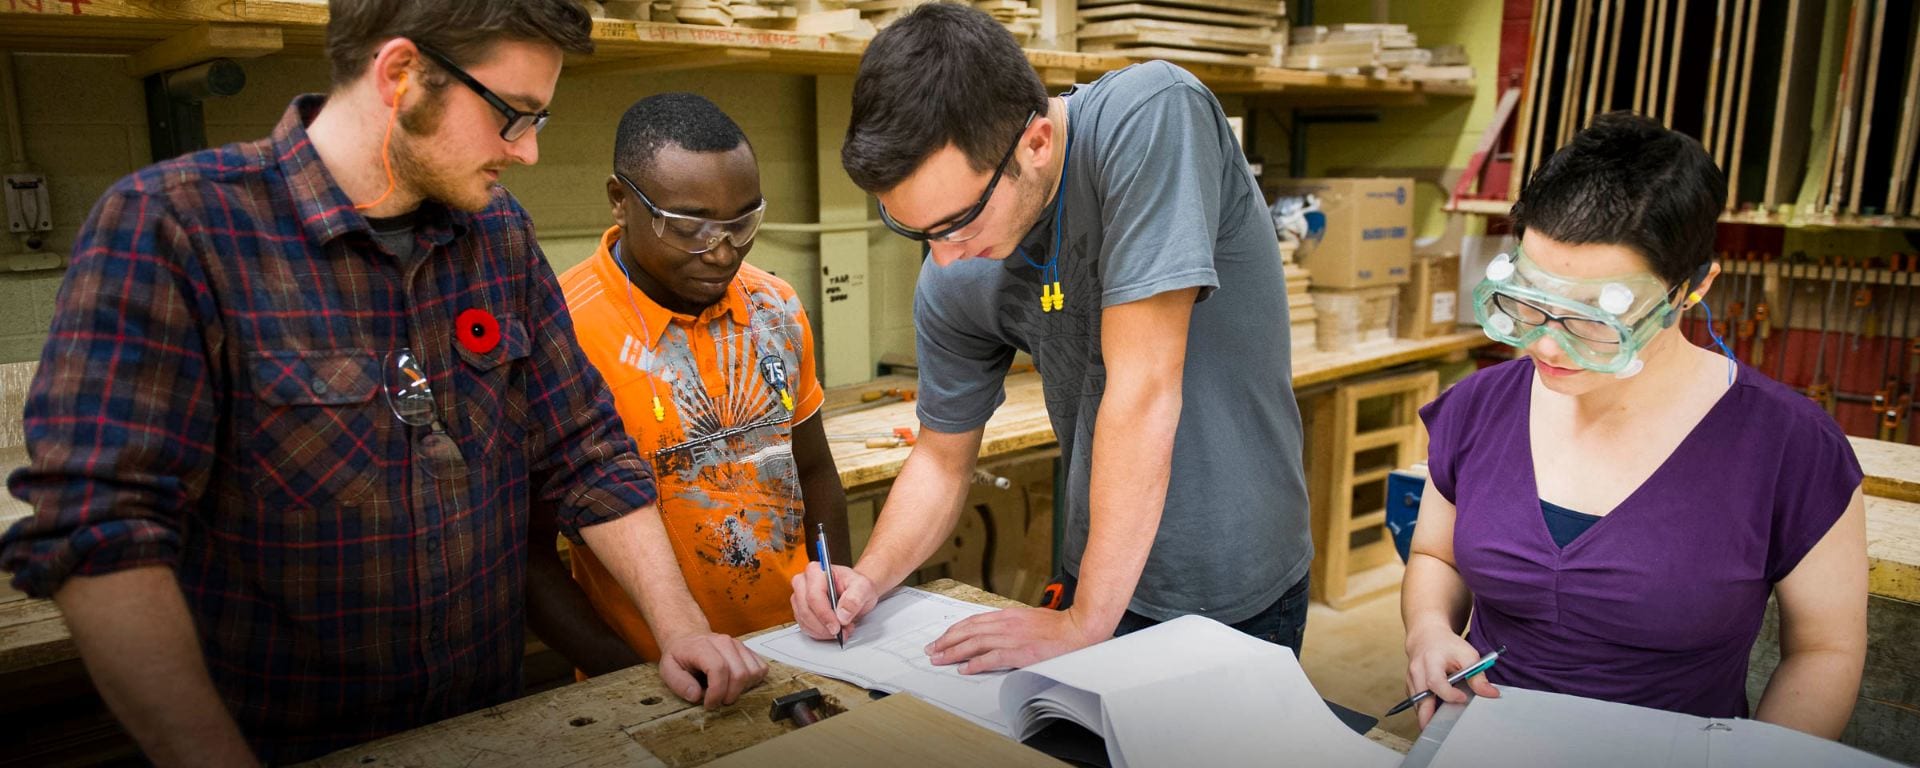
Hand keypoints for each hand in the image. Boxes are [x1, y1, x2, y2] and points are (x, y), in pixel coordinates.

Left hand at [657, 630, 767, 708]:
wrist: (689, 637)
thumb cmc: (680, 655)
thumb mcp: (668, 669)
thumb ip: (679, 683)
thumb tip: (696, 695)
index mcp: (702, 646)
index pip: (718, 669)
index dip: (717, 692)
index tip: (709, 704)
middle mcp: (724, 642)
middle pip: (739, 674)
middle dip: (730, 695)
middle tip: (718, 701)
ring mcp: (738, 645)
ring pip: (753, 673)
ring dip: (742, 690)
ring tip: (727, 692)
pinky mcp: (748, 650)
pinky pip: (761, 668)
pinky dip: (753, 682)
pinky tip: (738, 685)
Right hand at [790, 564, 878, 641]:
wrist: (857, 592)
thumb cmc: (857, 586)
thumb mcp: (864, 588)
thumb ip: (855, 598)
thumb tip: (842, 614)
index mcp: (816, 571)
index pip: (814, 596)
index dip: (824, 614)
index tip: (837, 626)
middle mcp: (804, 582)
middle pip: (806, 610)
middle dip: (824, 625)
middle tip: (841, 630)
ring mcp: (800, 597)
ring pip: (804, 620)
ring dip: (823, 631)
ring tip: (841, 629)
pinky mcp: (800, 610)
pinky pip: (805, 627)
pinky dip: (819, 633)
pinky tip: (832, 630)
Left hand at [926, 606, 1104, 673]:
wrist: (1077, 629)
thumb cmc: (1057, 627)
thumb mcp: (1028, 619)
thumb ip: (1011, 625)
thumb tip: (996, 634)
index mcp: (1008, 615)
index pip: (973, 622)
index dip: (954, 631)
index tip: (942, 638)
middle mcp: (1006, 624)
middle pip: (968, 631)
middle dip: (946, 641)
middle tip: (932, 650)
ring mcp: (1011, 638)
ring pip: (974, 643)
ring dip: (954, 652)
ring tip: (940, 659)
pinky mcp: (1019, 652)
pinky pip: (991, 658)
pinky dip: (976, 663)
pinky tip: (965, 669)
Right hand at [1403, 625, 1499, 728]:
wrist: (1426, 636)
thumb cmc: (1447, 646)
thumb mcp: (1467, 655)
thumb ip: (1477, 675)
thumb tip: (1491, 694)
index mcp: (1430, 660)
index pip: (1435, 682)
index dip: (1449, 694)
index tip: (1462, 698)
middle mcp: (1417, 671)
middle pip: (1419, 698)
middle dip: (1426, 716)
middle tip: (1434, 730)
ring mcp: (1410, 679)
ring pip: (1416, 703)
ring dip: (1426, 714)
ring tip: (1439, 725)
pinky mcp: (1410, 686)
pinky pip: (1416, 702)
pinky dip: (1425, 709)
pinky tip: (1436, 714)